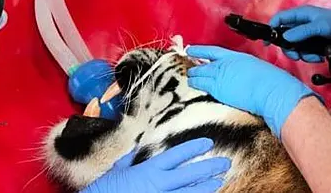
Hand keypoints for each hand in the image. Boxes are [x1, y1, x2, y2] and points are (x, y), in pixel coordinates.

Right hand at [82, 138, 229, 192]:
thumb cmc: (105, 189)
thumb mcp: (118, 171)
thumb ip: (131, 161)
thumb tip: (138, 151)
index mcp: (148, 170)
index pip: (176, 155)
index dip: (193, 148)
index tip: (207, 143)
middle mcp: (159, 185)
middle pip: (190, 175)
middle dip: (209, 168)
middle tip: (225, 164)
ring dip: (205, 188)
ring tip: (219, 183)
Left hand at [186, 46, 318, 138]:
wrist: (270, 90)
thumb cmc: (271, 80)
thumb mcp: (255, 67)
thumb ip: (244, 69)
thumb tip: (242, 74)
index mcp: (235, 57)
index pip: (213, 51)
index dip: (200, 50)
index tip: (191, 49)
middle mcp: (225, 65)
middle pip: (204, 64)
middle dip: (195, 66)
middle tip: (189, 66)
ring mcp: (220, 77)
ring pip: (200, 75)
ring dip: (193, 76)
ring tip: (189, 77)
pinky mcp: (218, 90)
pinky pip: (202, 86)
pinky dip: (196, 85)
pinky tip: (193, 85)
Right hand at [269, 6, 330, 61]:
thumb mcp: (320, 26)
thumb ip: (302, 32)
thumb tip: (285, 38)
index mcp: (301, 14)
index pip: (280, 19)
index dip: (272, 28)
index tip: (267, 43)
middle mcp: (303, 24)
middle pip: (285, 37)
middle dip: (290, 48)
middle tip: (297, 55)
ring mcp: (309, 35)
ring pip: (296, 47)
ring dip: (303, 54)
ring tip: (315, 56)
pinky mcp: (316, 45)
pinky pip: (306, 53)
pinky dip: (311, 57)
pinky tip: (321, 57)